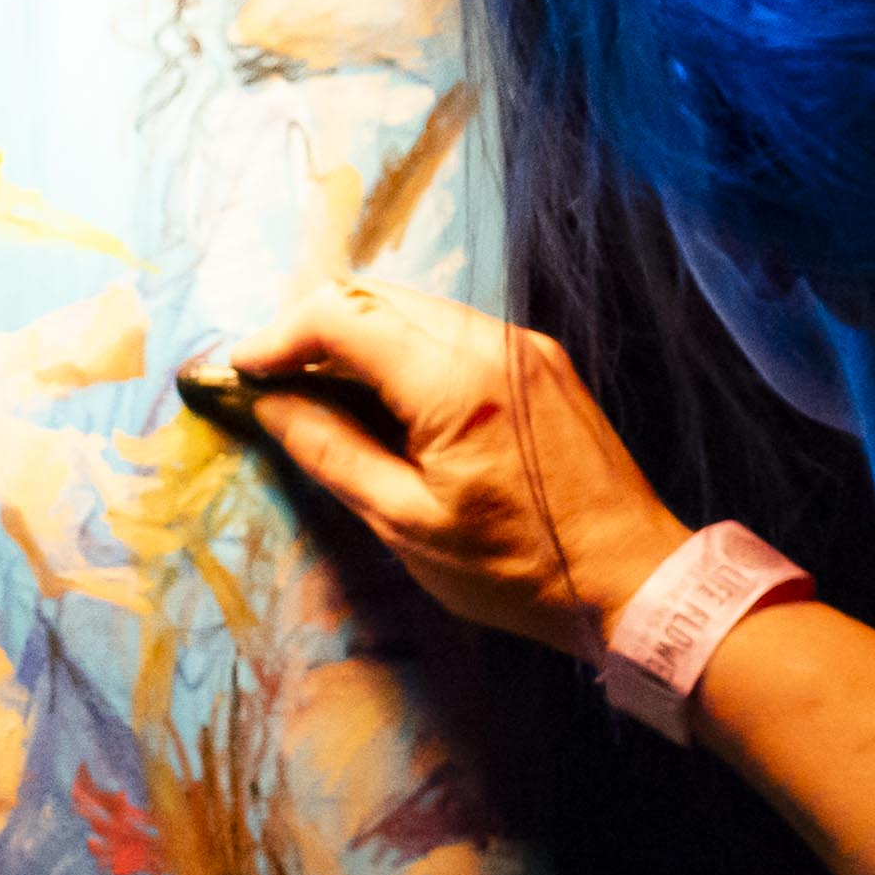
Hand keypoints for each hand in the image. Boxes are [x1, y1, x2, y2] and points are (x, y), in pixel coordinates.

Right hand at [187, 280, 693, 659]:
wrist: (634, 577)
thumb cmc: (518, 570)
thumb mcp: (407, 525)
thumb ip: (331, 452)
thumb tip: (269, 403)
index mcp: (457, 386)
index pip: (345, 318)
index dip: (279, 336)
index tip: (240, 371)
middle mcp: (494, 343)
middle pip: (376, 297)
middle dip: (309, 330)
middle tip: (267, 381)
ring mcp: (523, 345)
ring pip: (413, 308)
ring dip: (355, 338)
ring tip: (316, 392)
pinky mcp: (540, 359)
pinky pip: (451, 331)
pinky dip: (400, 349)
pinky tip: (381, 398)